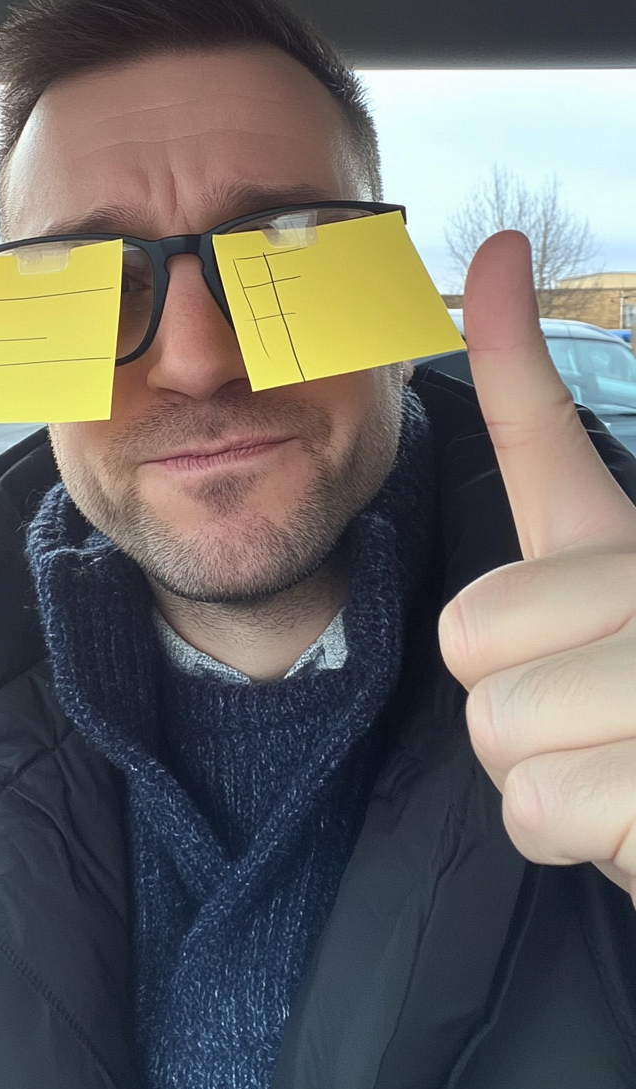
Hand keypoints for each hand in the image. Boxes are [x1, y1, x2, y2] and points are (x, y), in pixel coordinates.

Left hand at [438, 231, 635, 905]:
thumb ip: (534, 612)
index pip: (548, 433)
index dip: (512, 343)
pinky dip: (573, 836)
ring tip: (615, 774)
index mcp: (622, 555)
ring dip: (542, 780)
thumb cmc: (635, 756)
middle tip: (587, 730)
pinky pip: (537, 805)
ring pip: (496, 727)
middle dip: (505, 705)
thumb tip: (504, 439)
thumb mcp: (589, 665)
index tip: (500, 252)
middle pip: (469, 632)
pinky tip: (631, 821)